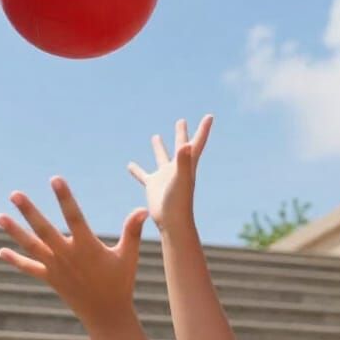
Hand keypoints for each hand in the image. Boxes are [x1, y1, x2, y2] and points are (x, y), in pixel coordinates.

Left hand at [0, 176, 148, 329]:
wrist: (106, 315)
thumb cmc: (120, 282)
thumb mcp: (128, 255)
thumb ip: (132, 231)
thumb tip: (143, 209)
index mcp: (87, 247)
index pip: (74, 217)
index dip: (65, 197)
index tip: (55, 179)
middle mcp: (67, 256)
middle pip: (44, 230)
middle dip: (29, 212)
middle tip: (14, 194)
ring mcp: (56, 268)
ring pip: (31, 246)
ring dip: (14, 232)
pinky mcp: (50, 279)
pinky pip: (29, 268)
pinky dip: (15, 260)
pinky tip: (1, 251)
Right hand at [128, 114, 212, 232]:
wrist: (171, 222)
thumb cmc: (179, 201)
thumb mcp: (181, 178)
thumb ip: (184, 161)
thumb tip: (184, 145)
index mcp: (187, 164)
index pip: (196, 143)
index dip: (203, 130)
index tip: (209, 117)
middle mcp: (177, 168)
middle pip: (180, 146)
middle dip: (181, 133)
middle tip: (181, 121)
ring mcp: (164, 177)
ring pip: (161, 158)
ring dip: (159, 148)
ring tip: (156, 136)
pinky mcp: (153, 186)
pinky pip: (143, 175)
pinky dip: (137, 170)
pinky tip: (129, 165)